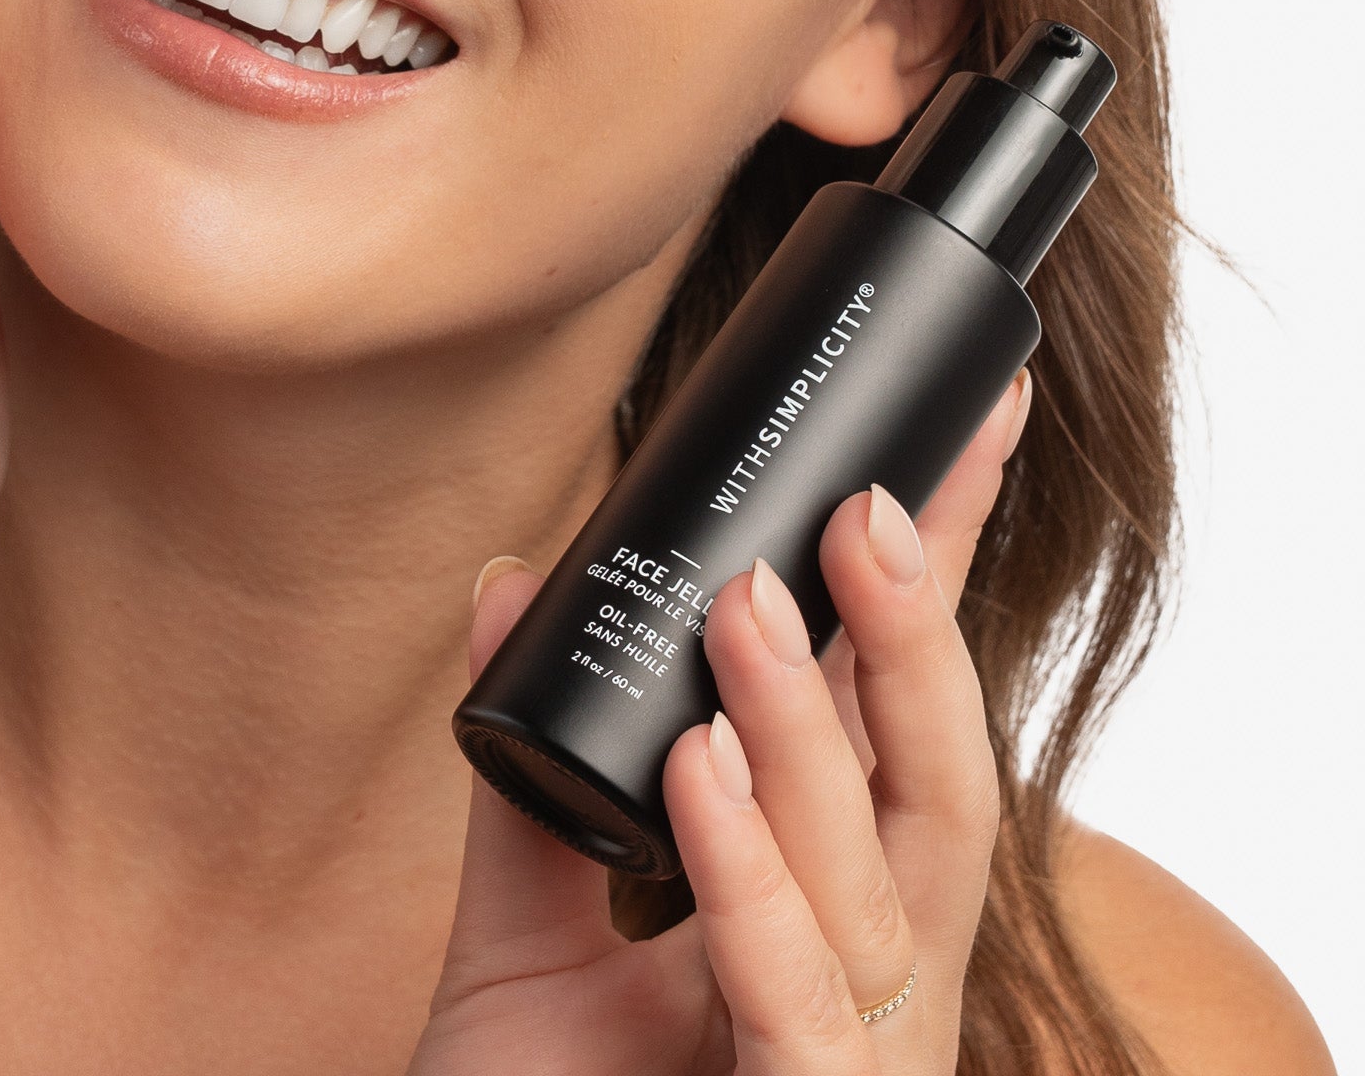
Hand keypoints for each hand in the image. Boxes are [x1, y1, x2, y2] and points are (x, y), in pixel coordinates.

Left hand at [414, 371, 1031, 1073]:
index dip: (929, 595)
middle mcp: (866, 986)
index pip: (898, 729)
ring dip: (813, 730)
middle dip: (917, 639)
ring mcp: (851, 1067)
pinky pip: (795, 1004)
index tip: (945, 446)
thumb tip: (513, 584)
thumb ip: (535, 763)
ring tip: (750, 601)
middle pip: (936, 790)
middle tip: (867, 497)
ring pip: (879, 882)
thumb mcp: (529, 933)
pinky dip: (748, 877)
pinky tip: (697, 764)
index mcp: (828, 919)